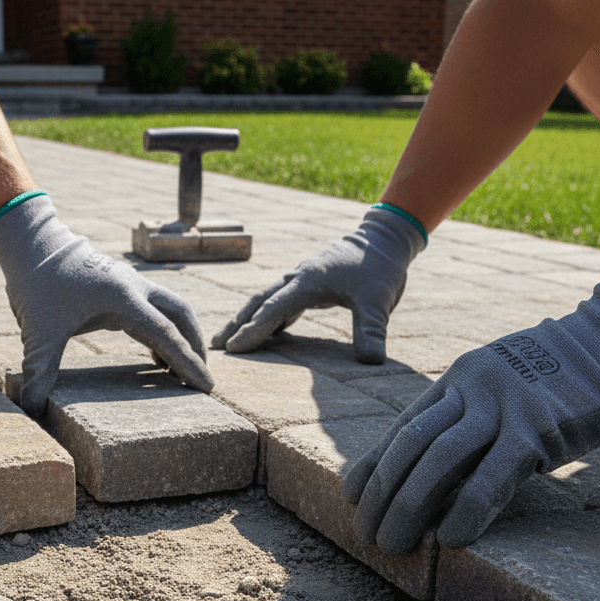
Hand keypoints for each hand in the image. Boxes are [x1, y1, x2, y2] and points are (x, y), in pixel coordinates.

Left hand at [0, 193, 213, 414]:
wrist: (31, 245)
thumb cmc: (36, 285)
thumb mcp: (38, 333)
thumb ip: (40, 370)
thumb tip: (31, 409)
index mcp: (123, 298)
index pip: (166, 335)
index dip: (188, 363)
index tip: (206, 386)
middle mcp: (134, 287)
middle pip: (181, 316)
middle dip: (195, 348)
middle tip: (202, 380)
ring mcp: (130, 283)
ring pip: (171, 310)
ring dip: (181, 338)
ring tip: (182, 374)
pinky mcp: (121, 286)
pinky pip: (154, 309)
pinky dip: (162, 332)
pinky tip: (156, 358)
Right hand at [211, 206, 424, 362]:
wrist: (384, 238)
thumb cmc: (380, 268)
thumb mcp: (378, 301)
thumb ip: (371, 330)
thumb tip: (372, 362)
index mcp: (306, 283)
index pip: (272, 310)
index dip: (252, 331)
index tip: (233, 349)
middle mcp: (296, 279)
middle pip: (257, 303)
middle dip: (235, 324)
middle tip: (214, 345)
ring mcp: (300, 280)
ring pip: (264, 300)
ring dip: (245, 319)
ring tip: (228, 340)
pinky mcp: (306, 283)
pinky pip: (278, 301)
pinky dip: (264, 316)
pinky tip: (262, 331)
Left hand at [343, 281, 599, 552]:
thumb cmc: (554, 380)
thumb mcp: (499, 388)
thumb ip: (466, 418)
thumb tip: (430, 469)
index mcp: (456, 379)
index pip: (402, 426)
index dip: (373, 464)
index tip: (351, 496)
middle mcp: (471, 388)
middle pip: (410, 443)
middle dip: (382, 493)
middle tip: (366, 533)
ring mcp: (503, 407)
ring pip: (440, 457)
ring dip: (408, 505)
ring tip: (393, 543)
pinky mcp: (539, 428)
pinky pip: (494, 474)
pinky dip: (467, 508)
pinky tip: (451, 538)